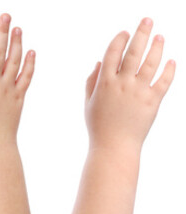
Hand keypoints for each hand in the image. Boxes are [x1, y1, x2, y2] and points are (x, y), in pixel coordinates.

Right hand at [86, 18, 174, 149]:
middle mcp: (122, 83)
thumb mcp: (89, 102)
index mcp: (104, 82)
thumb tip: (99, 63)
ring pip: (150, 63)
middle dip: (141, 33)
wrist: (114, 146)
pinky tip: (172, 61)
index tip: (125, 32)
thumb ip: (92, 81)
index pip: (112, 53)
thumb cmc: (99, 125)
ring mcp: (139, 91)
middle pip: (133, 52)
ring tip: (160, 36)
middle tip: (147, 20)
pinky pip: (164, 82)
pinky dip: (169, 70)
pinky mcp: (153, 101)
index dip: (119, 40)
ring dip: (157, 47)